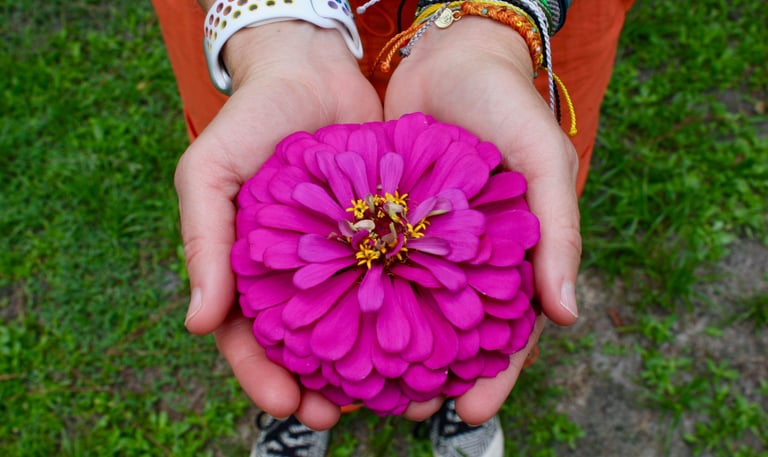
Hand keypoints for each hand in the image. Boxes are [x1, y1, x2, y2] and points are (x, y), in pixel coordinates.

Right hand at [174, 22, 381, 429]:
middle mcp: (298, 273)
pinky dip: (407, 314)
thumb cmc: (252, 120)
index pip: (250, 339)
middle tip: (344, 415)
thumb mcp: (210, 172)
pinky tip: (426, 340)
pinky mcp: (384, 237)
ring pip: (355, 324)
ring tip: (394, 396)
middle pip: (307, 346)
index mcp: (248, 269)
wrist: (314, 70)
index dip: (265, 377)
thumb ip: (204, 243)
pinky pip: (395, 283)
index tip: (290, 407)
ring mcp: (343, 258)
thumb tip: (198, 324)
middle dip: (322, 387)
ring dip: (370, 364)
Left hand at [385, 17, 581, 423]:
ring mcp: (422, 243)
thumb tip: (565, 314)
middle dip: (432, 375)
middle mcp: (465, 259)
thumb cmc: (505, 104)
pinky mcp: (383, 222)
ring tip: (362, 386)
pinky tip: (332, 325)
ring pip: (406, 309)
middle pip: (451, 334)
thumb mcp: (542, 158)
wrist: (449, 54)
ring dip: (388, 348)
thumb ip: (559, 232)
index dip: (495, 375)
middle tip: (403, 408)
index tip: (470, 411)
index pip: (509, 332)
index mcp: (512, 256)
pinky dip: (356, 297)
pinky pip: (370, 267)